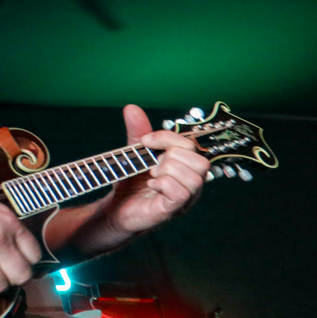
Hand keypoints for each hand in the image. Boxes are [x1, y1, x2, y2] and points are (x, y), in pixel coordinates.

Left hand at [101, 104, 208, 235]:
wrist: (116, 207)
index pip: (191, 145)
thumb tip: (132, 107)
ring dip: (168, 171)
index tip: (145, 141)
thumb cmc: (131, 181)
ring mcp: (185, 198)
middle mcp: (191, 182)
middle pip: (201, 161)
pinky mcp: (173, 209)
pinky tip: (151, 186)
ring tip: (152, 175)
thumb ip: (138, 132)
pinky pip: (181, 193)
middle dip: (172, 156)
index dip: (167, 138)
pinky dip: (163, 184)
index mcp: (185, 166)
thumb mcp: (135, 153)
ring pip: (195, 177)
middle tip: (152, 164)